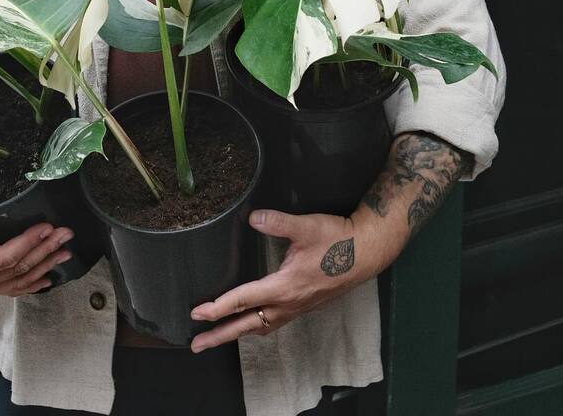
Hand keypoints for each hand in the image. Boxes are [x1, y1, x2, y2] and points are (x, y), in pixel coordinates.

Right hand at [0, 205, 74, 297]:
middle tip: (66, 234)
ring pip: (18, 280)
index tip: (45, 226)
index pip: (2, 259)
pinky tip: (49, 278)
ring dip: (45, 265)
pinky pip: (12, 288)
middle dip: (44, 251)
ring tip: (66, 250)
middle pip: (16, 269)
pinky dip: (32, 283)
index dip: (26, 243)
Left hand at [188, 208, 394, 352]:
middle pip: (247, 325)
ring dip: (236, 333)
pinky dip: (256, 327)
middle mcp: (289, 303)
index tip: (198, 313)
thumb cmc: (337, 240)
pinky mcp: (303, 306)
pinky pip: (273, 323)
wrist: (366, 252)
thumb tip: (252, 218)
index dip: (219, 307)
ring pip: (260, 327)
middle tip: (196, 344)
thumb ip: (277, 222)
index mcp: (285, 287)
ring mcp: (297, 307)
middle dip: (220, 335)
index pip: (244, 300)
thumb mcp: (306, 226)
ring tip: (217, 337)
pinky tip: (252, 323)